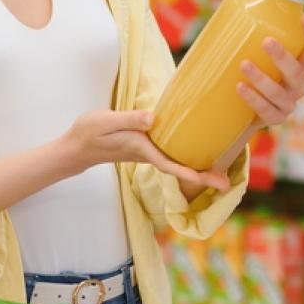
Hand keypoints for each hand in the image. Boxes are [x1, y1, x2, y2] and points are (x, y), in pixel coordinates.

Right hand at [63, 109, 230, 192]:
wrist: (76, 145)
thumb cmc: (89, 132)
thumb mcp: (106, 121)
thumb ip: (129, 119)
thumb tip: (153, 118)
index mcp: (141, 149)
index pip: (169, 164)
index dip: (190, 173)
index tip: (209, 180)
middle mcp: (147, 154)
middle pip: (179, 169)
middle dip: (203, 177)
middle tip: (228, 185)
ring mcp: (147, 153)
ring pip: (176, 164)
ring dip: (198, 170)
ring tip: (222, 173)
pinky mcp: (146, 148)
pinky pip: (171, 157)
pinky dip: (186, 159)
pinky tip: (197, 154)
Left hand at [236, 12, 303, 128]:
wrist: (242, 111)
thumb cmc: (253, 72)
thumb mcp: (256, 53)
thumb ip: (253, 33)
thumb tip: (237, 3)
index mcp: (300, 65)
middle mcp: (298, 84)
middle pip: (297, 71)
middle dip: (283, 56)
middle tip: (266, 41)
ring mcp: (289, 103)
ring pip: (278, 92)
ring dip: (262, 78)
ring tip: (243, 64)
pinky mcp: (276, 119)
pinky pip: (266, 110)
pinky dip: (253, 98)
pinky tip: (240, 87)